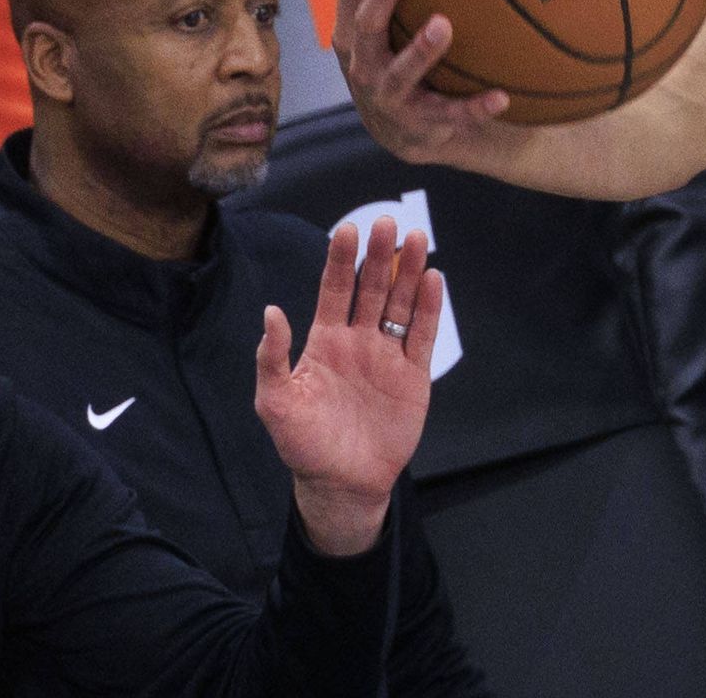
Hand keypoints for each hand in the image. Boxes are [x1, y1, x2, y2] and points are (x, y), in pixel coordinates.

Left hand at [255, 215, 442, 556]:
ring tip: (417, 240)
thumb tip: (271, 312)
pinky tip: (433, 280)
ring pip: (400, 304)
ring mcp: (388, 356)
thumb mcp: (275, 402)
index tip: (348, 230)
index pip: (334, 291)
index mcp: (324, 342)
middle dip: (379, 256)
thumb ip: (273, 358)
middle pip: (372, 289)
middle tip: (388, 223)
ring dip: (408, 272)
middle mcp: (358, 340)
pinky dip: (429, 308)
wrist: (342, 482)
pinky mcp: (414, 375)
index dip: (341, 261)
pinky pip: (422, 335)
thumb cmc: (302, 444)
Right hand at [331, 0, 513, 162]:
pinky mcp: (424, 124)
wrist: (407, 130)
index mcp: (353, 35)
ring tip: (443, 25)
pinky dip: (475, 108)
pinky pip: (453, 115)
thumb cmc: (392, 56)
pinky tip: (502, 97)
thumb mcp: (379, 20)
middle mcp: (364, 66)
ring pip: (401, 73)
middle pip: (368, 26)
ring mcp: (391, 98)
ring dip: (421, 50)